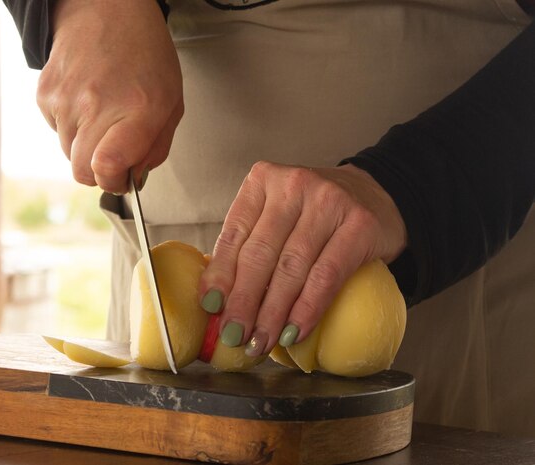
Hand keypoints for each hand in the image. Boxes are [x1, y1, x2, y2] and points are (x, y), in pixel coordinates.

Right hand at [36, 0, 182, 192]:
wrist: (106, 9)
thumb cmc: (145, 55)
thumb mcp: (171, 103)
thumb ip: (155, 149)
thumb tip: (133, 179)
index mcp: (137, 110)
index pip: (106, 167)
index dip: (113, 182)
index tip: (122, 176)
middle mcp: (96, 105)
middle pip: (82, 171)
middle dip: (100, 172)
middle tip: (116, 154)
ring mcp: (65, 99)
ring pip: (69, 154)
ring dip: (87, 147)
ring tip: (104, 115)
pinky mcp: (45, 94)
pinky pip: (57, 131)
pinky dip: (72, 127)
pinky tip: (87, 102)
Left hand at [198, 162, 406, 355]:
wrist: (376, 195)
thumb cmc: (316, 214)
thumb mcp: (277, 215)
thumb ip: (250, 245)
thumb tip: (218, 301)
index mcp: (264, 180)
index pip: (234, 233)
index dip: (220, 275)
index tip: (211, 308)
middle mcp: (294, 185)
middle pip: (260, 253)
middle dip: (243, 301)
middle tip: (234, 335)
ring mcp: (329, 201)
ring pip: (291, 268)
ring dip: (273, 313)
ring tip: (261, 341)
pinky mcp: (360, 224)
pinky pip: (327, 275)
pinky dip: (308, 309)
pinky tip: (295, 331)